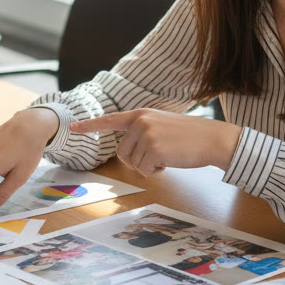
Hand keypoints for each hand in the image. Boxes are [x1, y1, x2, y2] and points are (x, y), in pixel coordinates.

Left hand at [68, 109, 242, 176]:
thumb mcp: (161, 125)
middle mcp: (140, 122)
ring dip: (149, 165)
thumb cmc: (189, 136)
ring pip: (133, 163)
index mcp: (141, 114)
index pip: (110, 119)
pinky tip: (171, 160)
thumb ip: (142, 131)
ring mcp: (146, 135)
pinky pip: (144, 170)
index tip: (71, 128)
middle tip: (160, 154)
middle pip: (122, 153)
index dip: (89, 125)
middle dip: (138, 160)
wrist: (212, 139)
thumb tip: (125, 150)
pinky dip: (157, 171)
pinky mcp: (153, 149)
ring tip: (168, 154)